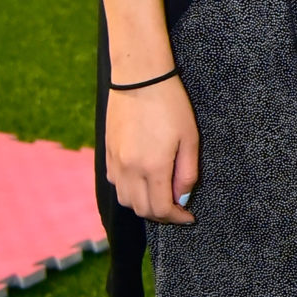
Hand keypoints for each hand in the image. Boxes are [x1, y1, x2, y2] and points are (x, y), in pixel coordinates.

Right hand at [104, 73, 198, 222]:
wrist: (139, 78)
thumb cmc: (170, 105)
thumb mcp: (189, 139)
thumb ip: (187, 173)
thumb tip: (181, 198)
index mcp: (153, 167)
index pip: (161, 209)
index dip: (177, 219)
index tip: (188, 217)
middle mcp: (130, 169)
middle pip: (142, 210)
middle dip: (161, 215)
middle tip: (177, 208)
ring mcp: (115, 162)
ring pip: (126, 200)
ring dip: (144, 205)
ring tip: (161, 195)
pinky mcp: (107, 152)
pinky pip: (116, 183)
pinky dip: (129, 190)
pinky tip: (143, 180)